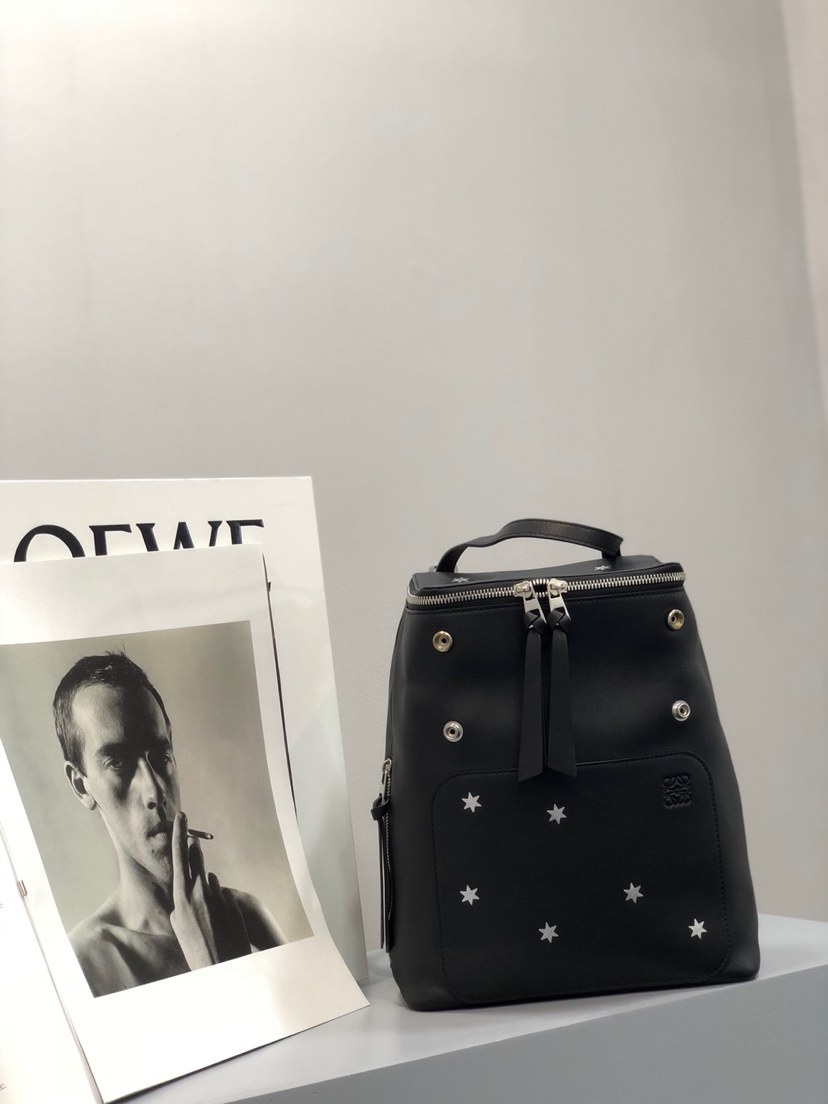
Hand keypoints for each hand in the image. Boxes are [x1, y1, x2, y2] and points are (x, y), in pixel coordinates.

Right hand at [169, 812, 251, 970]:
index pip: (179, 858)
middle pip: (196, 860)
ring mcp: (218, 896)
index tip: (182, 817)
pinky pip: (222, 895)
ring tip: (206, 912)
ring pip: (210, 880)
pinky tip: (219, 920)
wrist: (219, 966)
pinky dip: (218, 903)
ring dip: (206, 889)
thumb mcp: (178, 928)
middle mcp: (199, 893)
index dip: (179, 835)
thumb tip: (183, 894)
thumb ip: (179, 907)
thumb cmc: (194, 950)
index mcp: (181, 898)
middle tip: (193, 843)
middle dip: (194, 852)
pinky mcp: (232, 901)